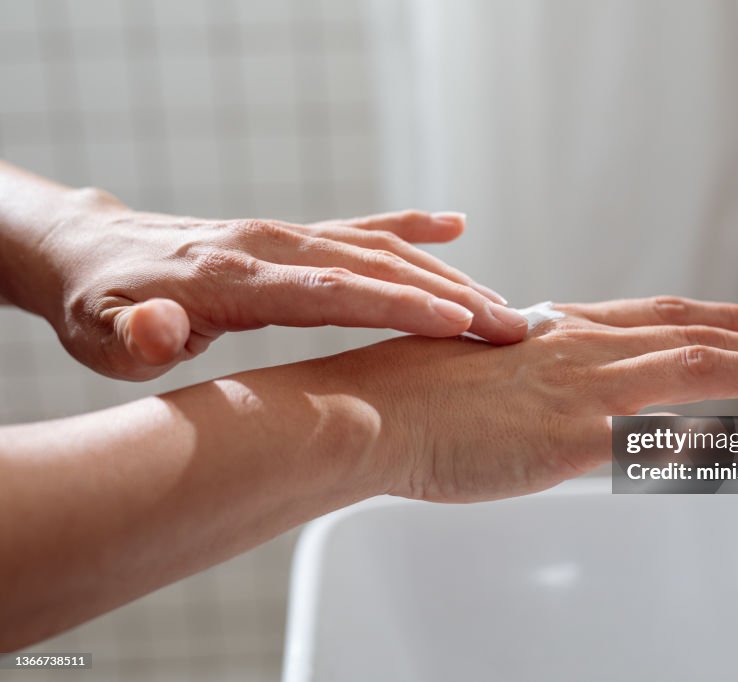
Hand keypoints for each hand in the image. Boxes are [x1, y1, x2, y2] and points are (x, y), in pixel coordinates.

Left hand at [34, 188, 525, 379]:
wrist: (93, 252)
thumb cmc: (101, 305)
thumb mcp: (100, 335)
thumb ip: (135, 337)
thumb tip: (161, 331)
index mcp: (233, 275)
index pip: (331, 291)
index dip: (398, 305)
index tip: (458, 323)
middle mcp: (272, 244)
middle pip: (375, 265)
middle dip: (449, 294)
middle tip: (511, 326)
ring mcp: (287, 234)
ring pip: (380, 248)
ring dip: (446, 274)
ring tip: (502, 307)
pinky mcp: (294, 235)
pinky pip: (362, 227)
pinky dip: (410, 227)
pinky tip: (454, 226)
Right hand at [307, 296, 737, 502]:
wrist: (371, 409)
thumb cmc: (411, 391)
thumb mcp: (481, 366)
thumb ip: (529, 372)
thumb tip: (550, 390)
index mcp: (559, 330)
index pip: (657, 315)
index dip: (716, 317)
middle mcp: (580, 349)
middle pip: (692, 335)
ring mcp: (580, 390)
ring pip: (695, 367)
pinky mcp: (570, 438)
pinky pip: (660, 439)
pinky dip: (714, 441)